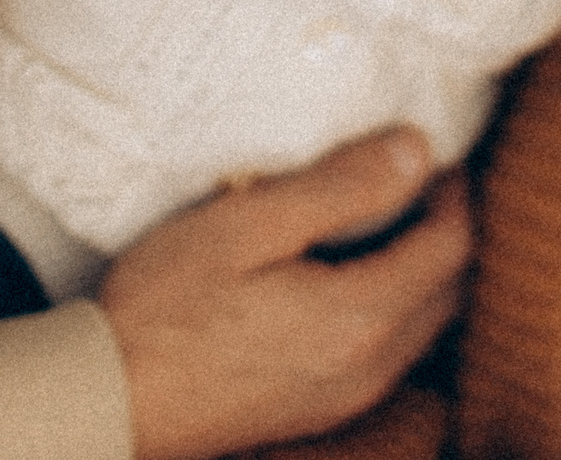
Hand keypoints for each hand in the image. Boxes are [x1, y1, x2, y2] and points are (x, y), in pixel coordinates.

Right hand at [96, 127, 469, 459]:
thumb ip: (341, 187)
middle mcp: (370, 366)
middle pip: (449, 291)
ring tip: (388, 218)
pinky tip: (348, 276)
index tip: (436, 152)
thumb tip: (417, 150)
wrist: (105, 402)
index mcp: (361, 317)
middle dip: (447, 230)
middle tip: (420, 179)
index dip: (454, 192)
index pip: (451, 247)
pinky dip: (393, 304)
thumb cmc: (163, 308)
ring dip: (423, 270)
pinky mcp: (317, 411)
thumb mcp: (249, 224)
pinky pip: (387, 352)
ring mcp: (345, 397)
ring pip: (422, 325)